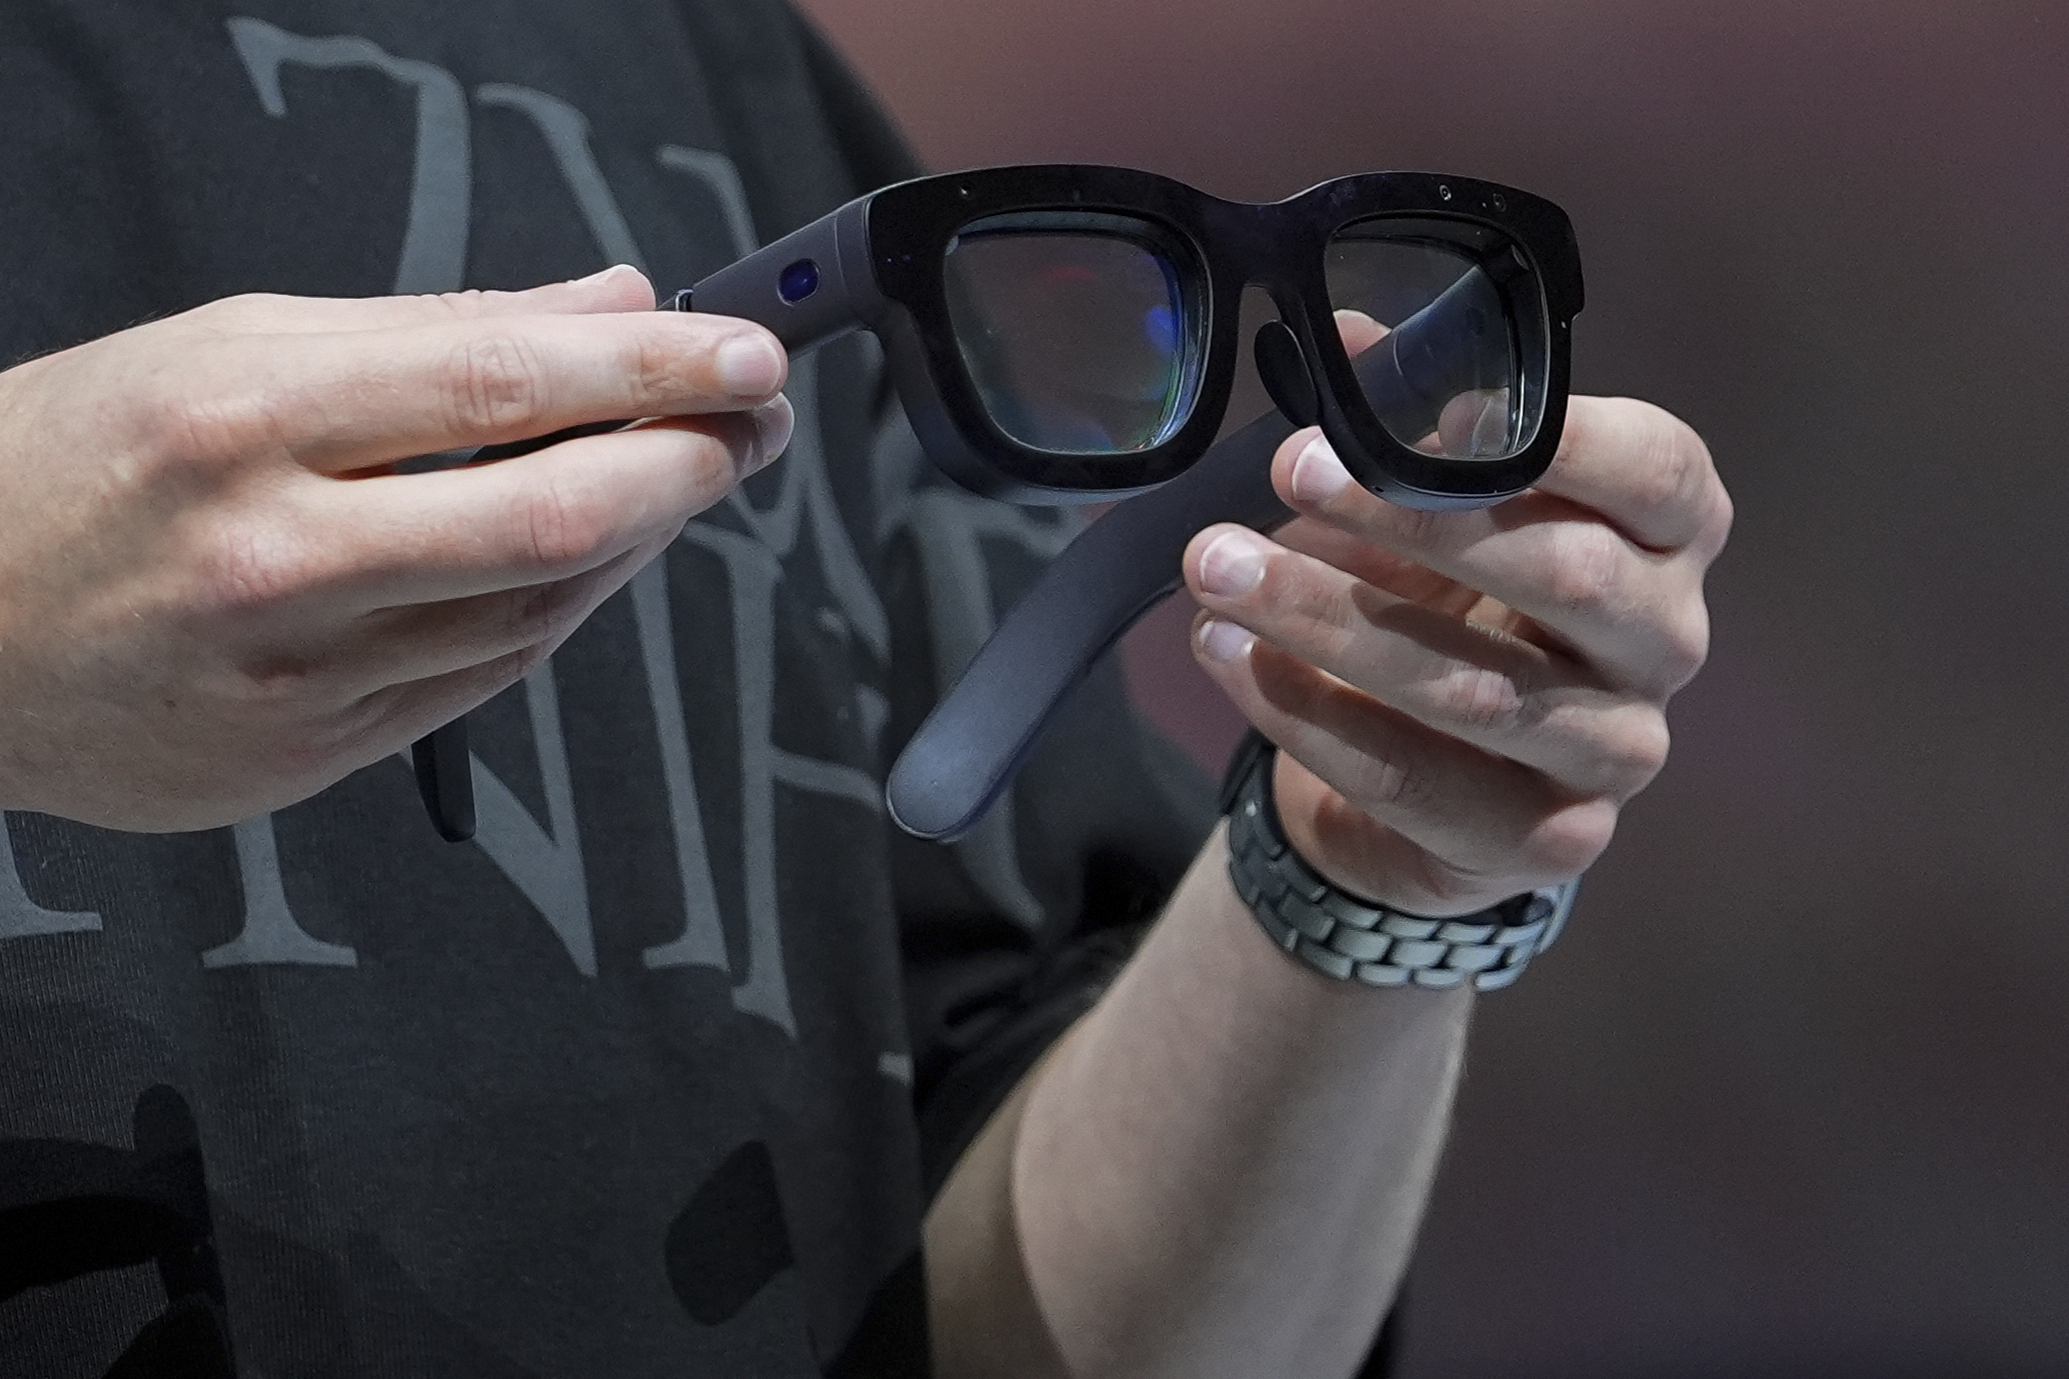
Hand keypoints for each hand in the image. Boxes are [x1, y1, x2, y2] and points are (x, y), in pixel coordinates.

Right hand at [0, 266, 789, 830]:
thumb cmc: (68, 469)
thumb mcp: (229, 345)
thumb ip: (434, 327)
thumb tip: (603, 301)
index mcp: (244, 420)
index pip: (504, 383)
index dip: (653, 367)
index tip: (743, 352)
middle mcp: (276, 557)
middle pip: (553, 518)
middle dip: (688, 463)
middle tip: (752, 421)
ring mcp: (299, 676)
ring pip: (540, 610)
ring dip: (643, 537)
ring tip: (686, 470)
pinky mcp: (313, 755)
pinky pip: (490, 676)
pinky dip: (566, 608)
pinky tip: (599, 555)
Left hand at [1182, 395, 1730, 916]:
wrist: (1423, 780)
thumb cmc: (1446, 601)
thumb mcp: (1429, 501)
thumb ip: (1403, 415)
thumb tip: (1342, 331)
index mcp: (1669, 532)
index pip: (1658, 470)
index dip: (1558, 437)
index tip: (1423, 403)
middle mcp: (1668, 641)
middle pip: (1568, 575)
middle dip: (1411, 517)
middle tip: (1284, 468)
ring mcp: (1618, 752)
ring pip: (1477, 689)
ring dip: (1328, 620)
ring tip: (1216, 570)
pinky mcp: (1549, 843)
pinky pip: (1418, 781)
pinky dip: (1309, 716)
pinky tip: (1229, 656)